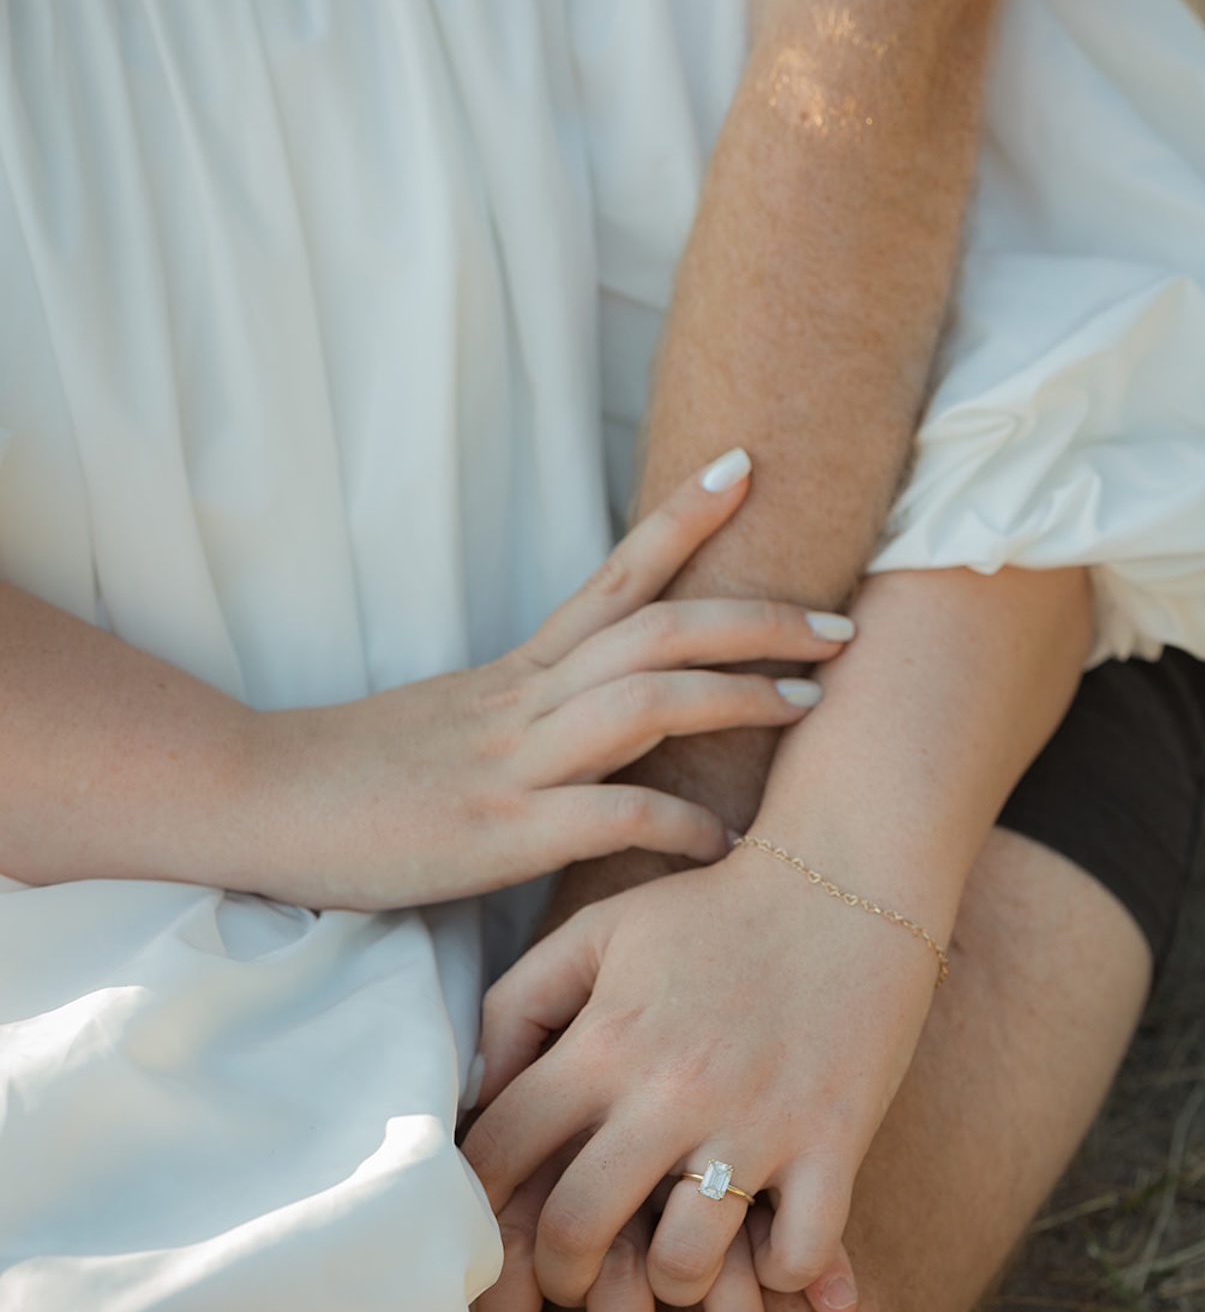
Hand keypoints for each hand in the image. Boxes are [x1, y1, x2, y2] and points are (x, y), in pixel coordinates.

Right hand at [251, 452, 854, 909]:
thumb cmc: (355, 771)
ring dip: (738, 695)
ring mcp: (515, 760)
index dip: (687, 518)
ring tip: (813, 703)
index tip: (751, 467)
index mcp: (517, 669)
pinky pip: (610, 816)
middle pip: (659, 627)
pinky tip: (726, 843)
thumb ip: (527, 712)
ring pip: (647, 700)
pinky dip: (677, 822)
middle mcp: (525, 697)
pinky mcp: (500, 832)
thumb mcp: (453, 720)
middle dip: (759, 615)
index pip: (617, 573)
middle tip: (842, 620)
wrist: (256, 799)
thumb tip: (596, 716)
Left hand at [462, 849, 938, 1311]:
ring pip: (685, 1264)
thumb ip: (521, 1002)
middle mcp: (670, 1091)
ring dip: (672, 1281)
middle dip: (560, 1273)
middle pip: (578, 1229)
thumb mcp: (599, 931)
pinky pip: (798, 1256)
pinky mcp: (835, 1143)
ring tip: (675, 1263)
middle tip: (574, 1272)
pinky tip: (772, 1247)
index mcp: (605, 1042)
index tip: (486, 1226)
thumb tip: (478, 1090)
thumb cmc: (713, 910)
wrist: (848, 880)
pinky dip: (784, 1273)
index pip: (503, 1150)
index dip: (476, 1202)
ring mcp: (756, 1124)